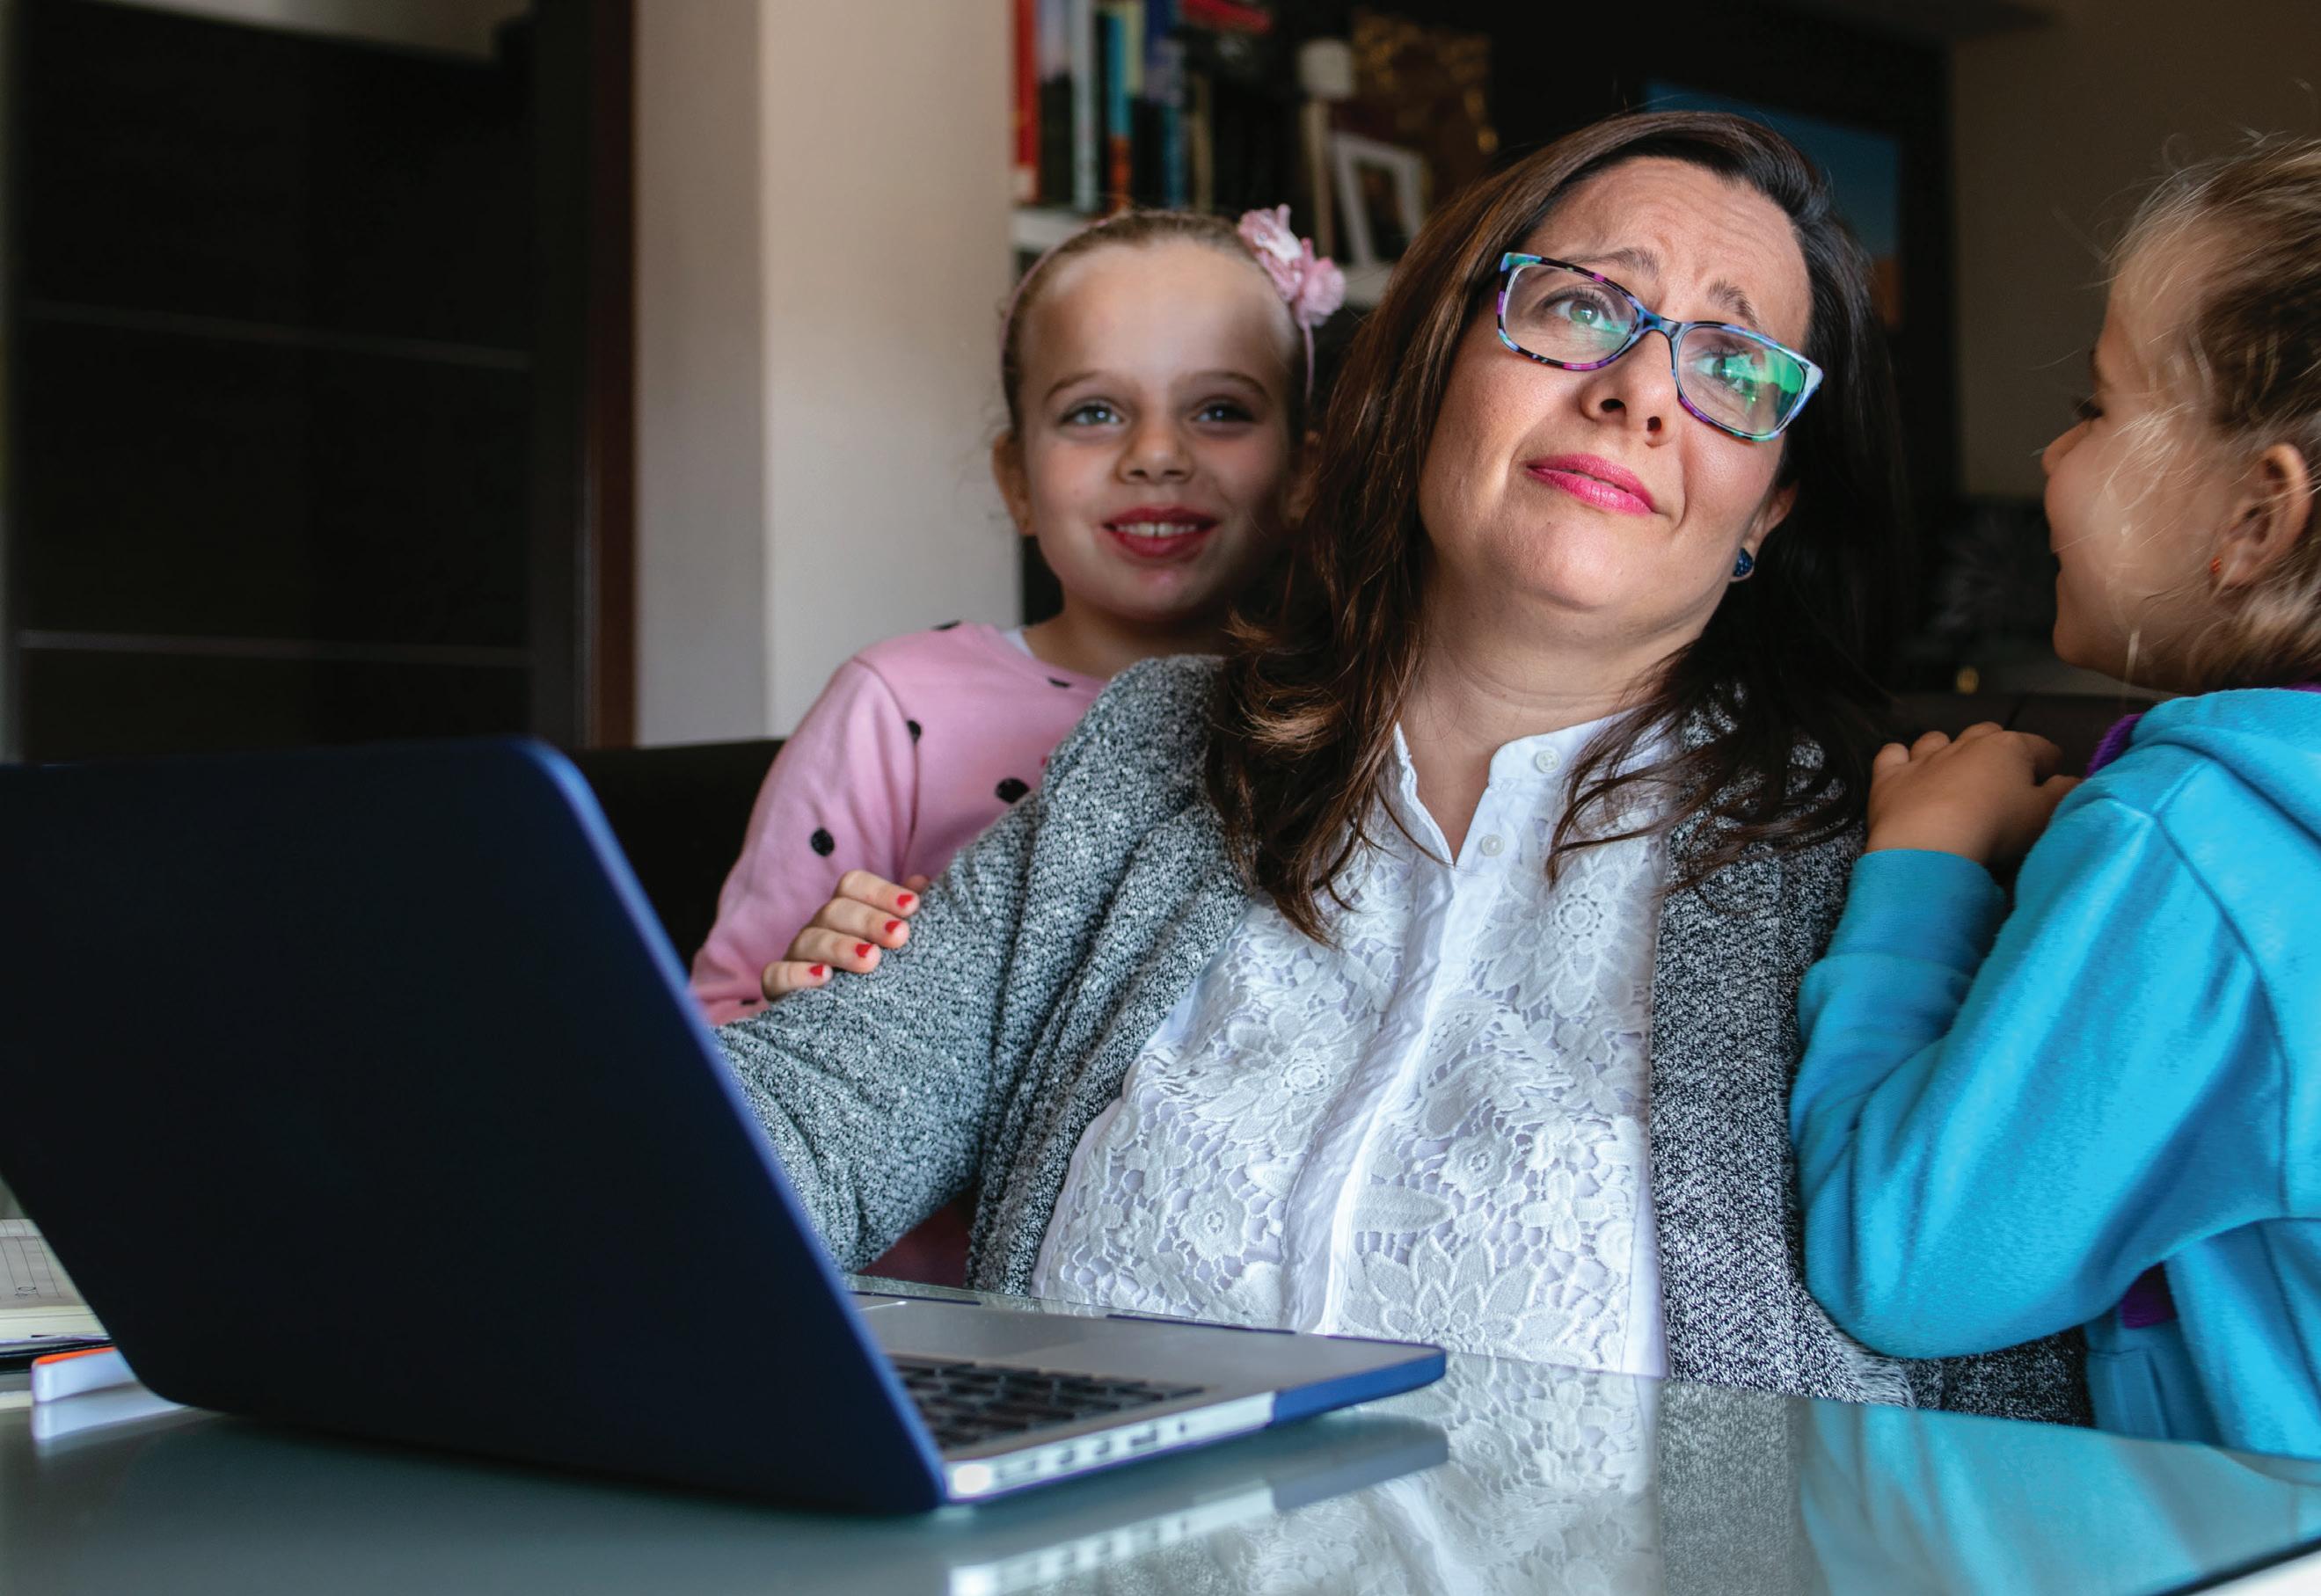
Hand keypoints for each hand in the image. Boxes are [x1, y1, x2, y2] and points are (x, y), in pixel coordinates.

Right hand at [758, 871, 931, 998]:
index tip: (913, 907)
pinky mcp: (778, 988)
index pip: (853, 886)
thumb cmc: (876, 979)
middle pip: (835, 910)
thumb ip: (905, 916)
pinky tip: (824, 978)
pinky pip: (777, 974)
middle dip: (869, 921)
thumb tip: (921, 882)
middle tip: (899, 936)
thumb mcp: (894, 947)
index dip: (881, 891)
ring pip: (810, 940)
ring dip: (841, 947)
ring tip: (871, 960)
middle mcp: (819, 929)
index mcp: (845, 913)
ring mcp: (797, 957)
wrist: (843, 1030)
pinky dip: (797, 973)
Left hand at [1864, 723, 2079, 871]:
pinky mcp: (1889, 777)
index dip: (2050, 766)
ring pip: (1939, 739)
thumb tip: (2073, 781)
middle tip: (2005, 782)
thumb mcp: (2045, 814)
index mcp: (2008, 748)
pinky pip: (1892, 755)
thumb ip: (2065, 793)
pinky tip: (1905, 772)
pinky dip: (1900, 760)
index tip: (2052, 783)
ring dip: (1948, 751)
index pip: (2041, 749)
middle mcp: (1964, 743)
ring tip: (1955, 776)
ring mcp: (1923, 758)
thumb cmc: (1994, 827)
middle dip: (2000, 752)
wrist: (1928, 844)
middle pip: (1988, 736)